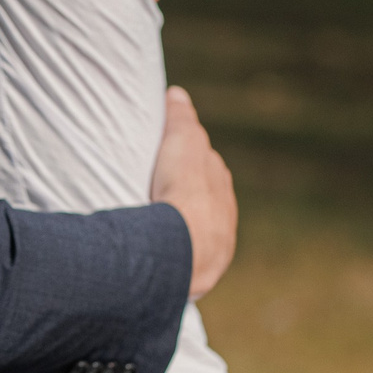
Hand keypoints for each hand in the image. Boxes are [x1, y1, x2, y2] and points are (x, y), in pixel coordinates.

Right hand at [149, 86, 235, 298]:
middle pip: (203, 206)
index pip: (208, 171)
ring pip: (193, 237)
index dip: (189, 164)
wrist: (184, 247)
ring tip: (149, 231)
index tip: (168, 163)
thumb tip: (177, 94)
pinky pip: (182, 262)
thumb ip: (180, 119)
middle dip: (185, 201)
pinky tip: (153, 257)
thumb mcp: (181, 143)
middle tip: (154, 196)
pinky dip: (170, 256)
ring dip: (177, 232)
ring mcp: (212, 252)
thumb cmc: (184, 192)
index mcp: (221, 188)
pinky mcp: (196, 278)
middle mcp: (224, 222)